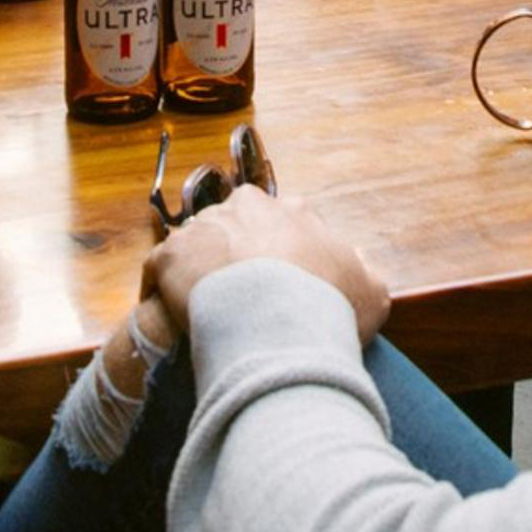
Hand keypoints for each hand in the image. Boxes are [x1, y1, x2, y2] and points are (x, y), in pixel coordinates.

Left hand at [141, 187, 389, 347]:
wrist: (279, 324)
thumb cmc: (329, 306)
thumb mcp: (372, 290)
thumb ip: (363, 273)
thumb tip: (359, 270)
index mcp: (293, 211)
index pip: (283, 224)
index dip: (283, 258)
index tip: (283, 288)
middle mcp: (245, 207)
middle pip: (236, 227)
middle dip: (237, 257)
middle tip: (244, 300)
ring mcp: (204, 227)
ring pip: (197, 246)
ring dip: (200, 272)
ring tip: (208, 313)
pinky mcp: (170, 255)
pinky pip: (159, 270)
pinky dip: (162, 291)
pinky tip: (172, 317)